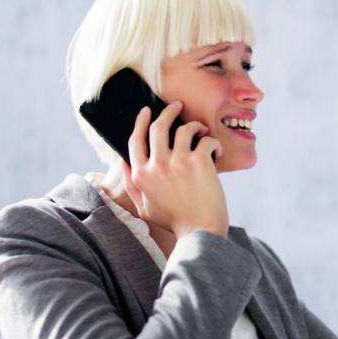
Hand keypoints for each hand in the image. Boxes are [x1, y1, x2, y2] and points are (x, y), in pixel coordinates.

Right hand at [120, 102, 229, 239]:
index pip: (135, 140)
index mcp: (141, 175)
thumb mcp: (144, 207)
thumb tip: (121, 162)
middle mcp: (157, 165)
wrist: (200, 232)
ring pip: (184, 128)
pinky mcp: (200, 161)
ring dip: (194, 125)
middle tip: (177, 106)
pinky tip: (216, 150)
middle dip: (168, 111)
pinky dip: (213, 142)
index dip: (140, 122)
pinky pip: (206, 139)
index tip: (146, 111)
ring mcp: (178, 161)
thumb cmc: (174, 221)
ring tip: (200, 130)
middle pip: (158, 126)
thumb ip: (131, 185)